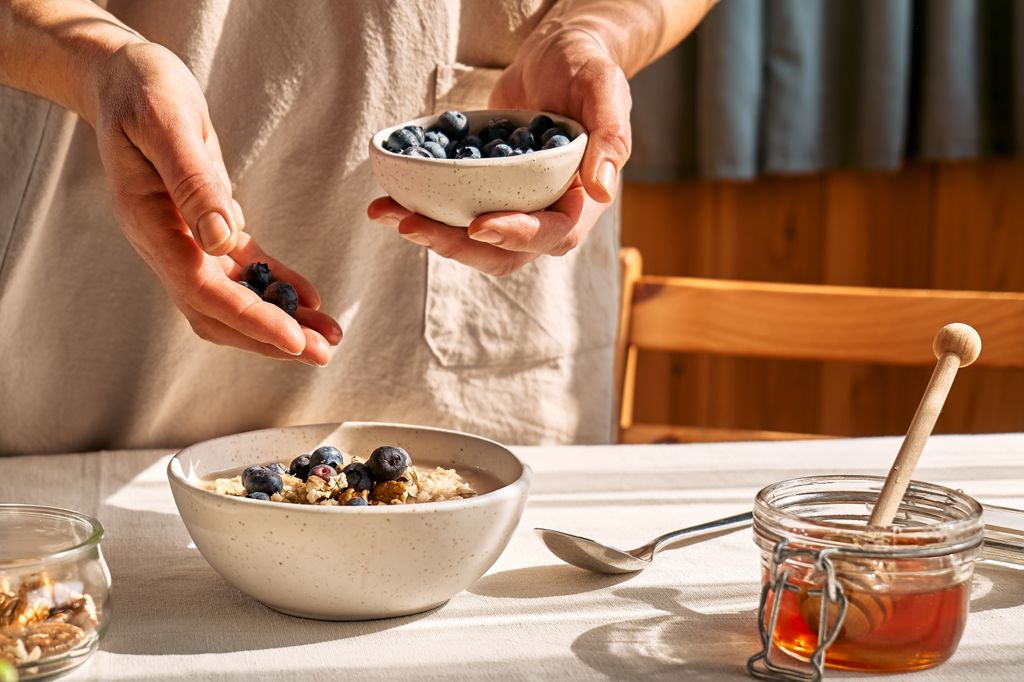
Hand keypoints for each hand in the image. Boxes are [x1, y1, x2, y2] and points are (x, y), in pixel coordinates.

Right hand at [90, 42, 340, 363]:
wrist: (124, 78)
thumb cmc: (142, 91)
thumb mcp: (167, 124)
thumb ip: (192, 182)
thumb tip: (220, 239)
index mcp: (149, 224)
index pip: (202, 290)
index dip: (250, 318)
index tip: (294, 338)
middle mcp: (165, 243)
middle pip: (218, 310)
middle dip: (270, 337)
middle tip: (323, 353)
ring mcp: (185, 239)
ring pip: (233, 297)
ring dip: (279, 319)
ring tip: (327, 336)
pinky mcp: (206, 226)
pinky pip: (244, 267)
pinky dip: (276, 284)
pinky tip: (310, 297)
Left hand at [368, 27, 630, 275]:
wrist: (557, 54)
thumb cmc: (588, 67)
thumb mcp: (606, 89)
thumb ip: (611, 136)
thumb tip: (601, 189)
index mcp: (581, 201)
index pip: (553, 233)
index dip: (516, 235)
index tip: (477, 225)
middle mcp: (547, 213)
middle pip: (504, 252)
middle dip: (456, 246)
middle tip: (411, 225)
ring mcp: (513, 206)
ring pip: (472, 241)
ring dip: (430, 234)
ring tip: (387, 213)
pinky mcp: (485, 193)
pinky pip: (454, 213)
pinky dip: (421, 209)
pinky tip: (387, 198)